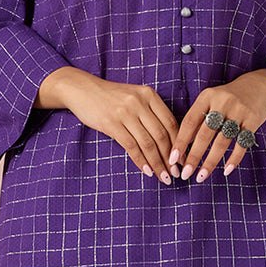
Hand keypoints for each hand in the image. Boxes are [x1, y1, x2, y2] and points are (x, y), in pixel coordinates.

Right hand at [36, 66, 180, 182]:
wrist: (82, 89)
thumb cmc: (110, 97)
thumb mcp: (134, 97)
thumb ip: (150, 113)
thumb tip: (168, 141)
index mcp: (149, 95)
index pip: (171, 122)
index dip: (179, 144)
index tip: (183, 159)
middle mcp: (139, 102)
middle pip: (162, 135)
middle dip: (171, 158)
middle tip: (176, 173)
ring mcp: (125, 112)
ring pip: (148, 143)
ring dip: (158, 164)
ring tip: (164, 177)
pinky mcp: (111, 123)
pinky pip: (131, 146)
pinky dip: (141, 161)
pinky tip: (147, 171)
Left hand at [172, 69, 265, 181]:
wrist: (259, 86)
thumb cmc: (227, 100)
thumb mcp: (210, 102)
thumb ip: (197, 121)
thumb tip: (181, 148)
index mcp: (207, 97)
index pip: (190, 122)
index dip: (180, 141)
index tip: (172, 159)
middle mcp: (222, 102)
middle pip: (205, 134)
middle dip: (194, 156)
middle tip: (185, 174)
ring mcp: (239, 111)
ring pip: (222, 141)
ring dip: (210, 162)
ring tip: (201, 177)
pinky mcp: (253, 120)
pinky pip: (242, 144)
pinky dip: (234, 159)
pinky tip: (225, 171)